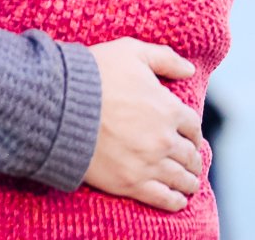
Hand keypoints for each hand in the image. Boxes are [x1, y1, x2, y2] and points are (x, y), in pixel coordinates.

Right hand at [83, 39, 204, 211]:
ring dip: (189, 181)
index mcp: (168, 108)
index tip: (191, 138)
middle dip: (193, 159)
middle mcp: (164, 138)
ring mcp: (148, 163)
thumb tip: (190, 69)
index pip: (193, 126)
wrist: (61, 105)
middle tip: (192, 163)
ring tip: (190, 184)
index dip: (193, 133)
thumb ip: (165, 58)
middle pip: (189, 154)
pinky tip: (179, 201)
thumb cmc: (95, 74)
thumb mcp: (131, 52)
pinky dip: (175, 201)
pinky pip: (162, 198)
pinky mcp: (130, 182)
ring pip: (180, 178)